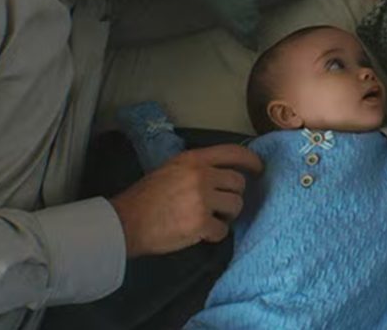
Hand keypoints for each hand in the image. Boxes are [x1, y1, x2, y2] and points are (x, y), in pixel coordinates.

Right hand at [109, 144, 263, 256]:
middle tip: (221, 205)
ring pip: (236, 205)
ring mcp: (202, 199)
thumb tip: (221, 175)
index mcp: (193, 159)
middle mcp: (201, 175)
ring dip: (227, 215)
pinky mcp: (201, 223)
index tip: (259, 168)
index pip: (232, 152)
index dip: (251, 160)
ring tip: (211, 218)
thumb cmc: (145, 196)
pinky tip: (201, 233)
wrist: (127, 222)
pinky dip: (215, 234)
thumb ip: (196, 168)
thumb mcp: (171, 169)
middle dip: (234, 195)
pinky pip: (223, 230)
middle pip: (238, 182)